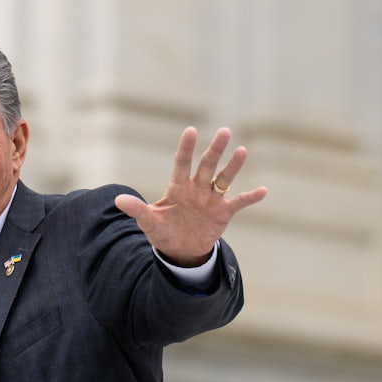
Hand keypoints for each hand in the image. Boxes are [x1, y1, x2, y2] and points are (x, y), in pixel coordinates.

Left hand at [114, 127, 267, 266]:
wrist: (180, 251)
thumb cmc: (163, 232)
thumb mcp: (149, 223)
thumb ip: (137, 210)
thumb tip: (118, 200)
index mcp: (178, 187)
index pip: (181, 163)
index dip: (186, 148)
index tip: (190, 131)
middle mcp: (197, 188)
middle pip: (207, 165)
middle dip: (215, 149)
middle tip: (224, 131)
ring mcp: (211, 199)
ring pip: (224, 178)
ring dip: (234, 166)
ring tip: (242, 151)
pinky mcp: (223, 212)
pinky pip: (239, 202)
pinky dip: (250, 197)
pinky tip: (263, 190)